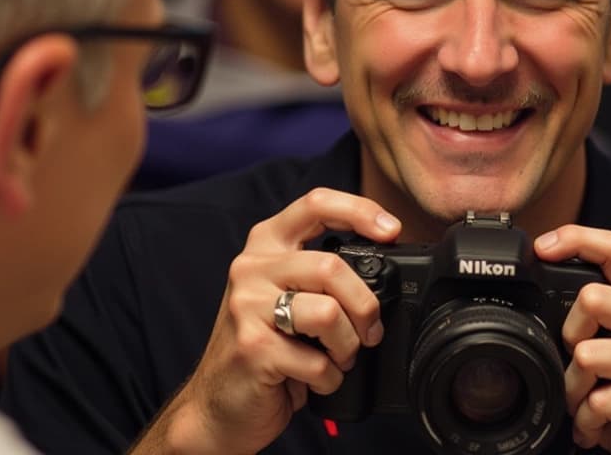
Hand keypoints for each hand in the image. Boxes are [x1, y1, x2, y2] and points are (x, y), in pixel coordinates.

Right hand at [132, 189, 400, 454]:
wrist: (218, 408)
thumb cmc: (264, 348)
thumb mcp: (286, 295)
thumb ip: (320, 274)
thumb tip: (383, 266)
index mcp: (265, 245)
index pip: (315, 204)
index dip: (360, 211)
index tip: (392, 230)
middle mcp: (251, 268)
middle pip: (332, 267)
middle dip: (365, 307)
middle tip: (369, 332)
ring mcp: (247, 307)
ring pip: (328, 313)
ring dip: (348, 346)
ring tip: (337, 358)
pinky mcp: (253, 348)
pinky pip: (317, 361)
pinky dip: (330, 379)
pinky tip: (315, 381)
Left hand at [534, 225, 610, 454]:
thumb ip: (598, 311)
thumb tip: (546, 281)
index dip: (575, 238)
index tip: (542, 248)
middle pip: (592, 297)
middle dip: (569, 335)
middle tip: (579, 361)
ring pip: (585, 355)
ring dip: (574, 389)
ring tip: (590, 399)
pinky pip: (595, 401)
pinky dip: (587, 420)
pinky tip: (601, 422)